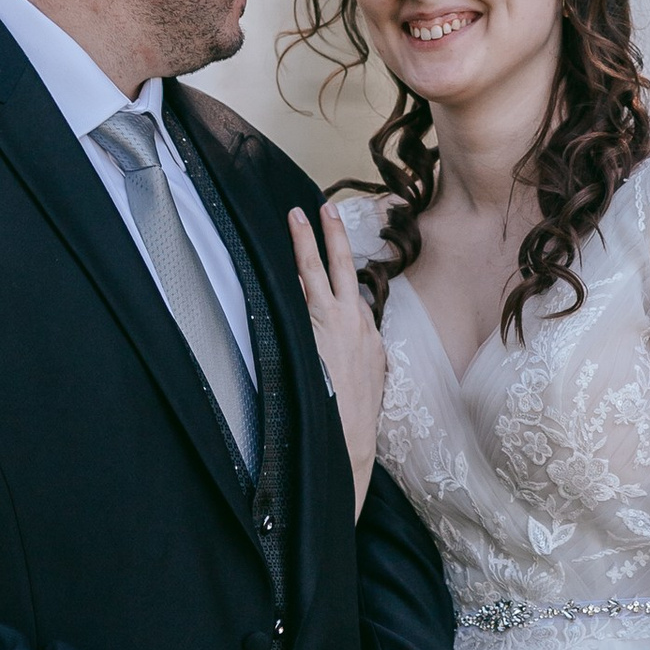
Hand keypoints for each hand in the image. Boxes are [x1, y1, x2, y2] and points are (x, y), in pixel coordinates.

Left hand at [289, 202, 384, 514]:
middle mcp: (355, 325)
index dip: (342, 269)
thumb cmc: (354, 419)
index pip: (354, 293)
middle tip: (324, 208)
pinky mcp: (316, 335)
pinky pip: (302, 298)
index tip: (333, 246)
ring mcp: (336, 327)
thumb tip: (345, 349)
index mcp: (369, 336)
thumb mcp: (367, 380)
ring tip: (297, 217)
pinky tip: (280, 259)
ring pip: (319, 274)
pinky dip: (293, 276)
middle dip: (334, 237)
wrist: (352, 441)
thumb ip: (357, 355)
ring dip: (308, 243)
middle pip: (344, 270)